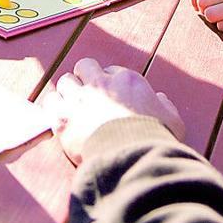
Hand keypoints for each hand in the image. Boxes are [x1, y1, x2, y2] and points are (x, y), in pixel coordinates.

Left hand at [45, 58, 183, 165]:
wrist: (130, 156)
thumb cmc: (153, 139)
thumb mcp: (172, 120)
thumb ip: (166, 106)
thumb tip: (160, 99)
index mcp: (127, 80)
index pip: (112, 70)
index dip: (110, 82)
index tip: (111, 95)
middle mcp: (100, 83)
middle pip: (85, 67)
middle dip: (85, 78)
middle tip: (88, 95)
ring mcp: (78, 98)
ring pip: (65, 81)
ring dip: (68, 91)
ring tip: (72, 105)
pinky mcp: (62, 117)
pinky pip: (49, 102)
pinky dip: (53, 107)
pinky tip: (59, 116)